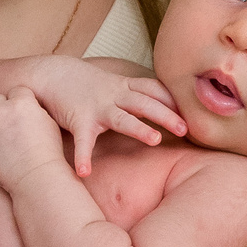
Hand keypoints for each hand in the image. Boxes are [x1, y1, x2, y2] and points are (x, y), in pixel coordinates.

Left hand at [0, 87, 72, 188]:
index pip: (16, 91)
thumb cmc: (50, 151)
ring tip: (2, 137)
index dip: (21, 101)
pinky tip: (0, 154)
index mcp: (21, 102)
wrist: (38, 177)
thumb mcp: (49, 123)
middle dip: (1, 108)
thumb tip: (25, 106)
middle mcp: (1, 111)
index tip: (25, 112)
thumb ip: (33, 110)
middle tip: (10, 122)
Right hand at [27, 58, 187, 175]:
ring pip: (122, 118)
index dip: (174, 100)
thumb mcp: (115, 84)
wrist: (51, 74)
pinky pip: (82, 141)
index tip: (195, 112)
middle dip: (167, 114)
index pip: (155, 90)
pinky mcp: (78, 119)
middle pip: (145, 103)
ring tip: (155, 141)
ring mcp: (97, 107)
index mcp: (125, 87)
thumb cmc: (86, 84)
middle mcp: (115, 95)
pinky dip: (83, 156)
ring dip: (139, 128)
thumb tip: (165, 108)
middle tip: (186, 129)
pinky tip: (85, 172)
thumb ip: (136, 95)